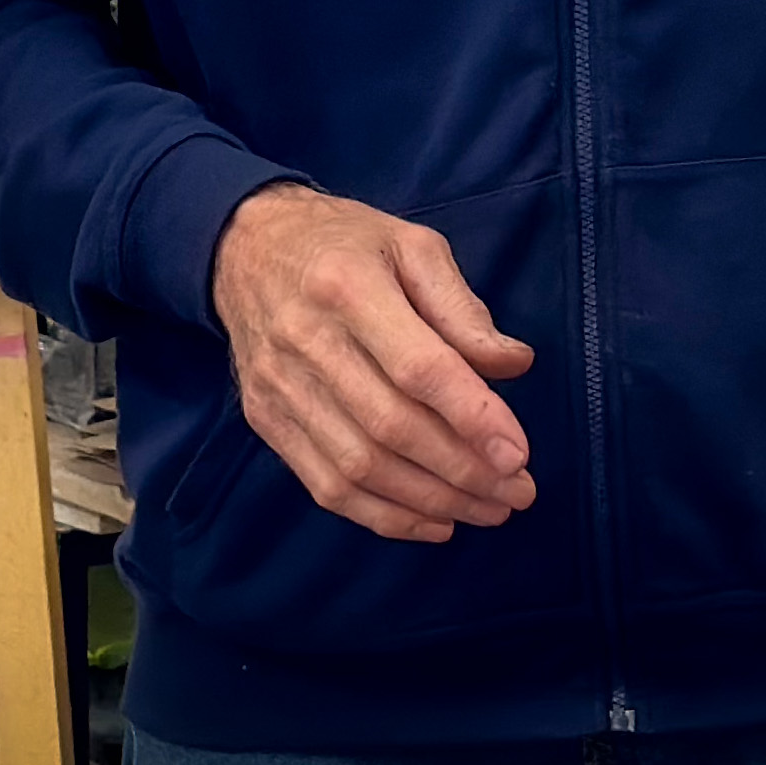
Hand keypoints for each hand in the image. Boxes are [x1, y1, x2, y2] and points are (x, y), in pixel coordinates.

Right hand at [211, 183, 537, 543]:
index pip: (417, 367)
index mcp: (348, 286)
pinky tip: (434, 522)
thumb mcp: (414, 245)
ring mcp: (279, 389)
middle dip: (462, 470)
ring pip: (359, 467)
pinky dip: (383, 515)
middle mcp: (306, 343)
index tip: (519, 454)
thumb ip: (463, 308)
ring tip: (489, 510)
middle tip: (519, 493)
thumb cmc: (347, 242)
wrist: (247, 248)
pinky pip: (325, 485)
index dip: (471, 416)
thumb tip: (514, 365)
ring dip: (431, 500)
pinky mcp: (265, 421)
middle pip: (390, 427)